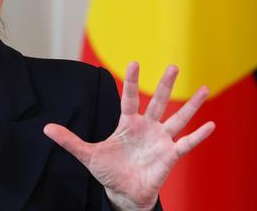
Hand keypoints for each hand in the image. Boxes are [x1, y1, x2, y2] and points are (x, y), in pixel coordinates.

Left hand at [43, 62, 214, 210]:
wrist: (123, 192)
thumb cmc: (108, 171)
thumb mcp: (87, 154)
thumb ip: (69, 140)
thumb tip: (46, 128)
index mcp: (127, 123)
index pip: (130, 98)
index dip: (133, 81)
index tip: (134, 62)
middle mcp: (147, 127)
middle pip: (158, 102)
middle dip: (165, 84)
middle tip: (175, 66)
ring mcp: (160, 140)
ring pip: (178, 118)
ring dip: (191, 105)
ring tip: (205, 88)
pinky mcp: (170, 156)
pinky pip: (186, 144)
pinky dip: (198, 135)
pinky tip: (210, 125)